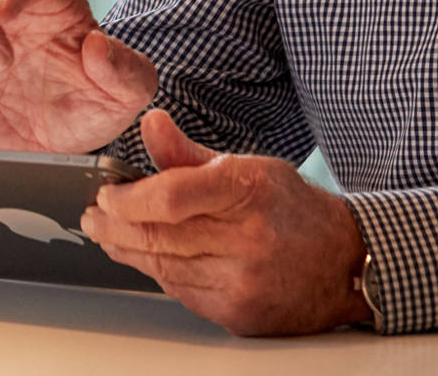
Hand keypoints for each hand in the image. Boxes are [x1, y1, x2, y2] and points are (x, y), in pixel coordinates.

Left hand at [80, 109, 371, 335]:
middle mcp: (248, 239)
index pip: (172, 197)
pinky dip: (158, 273)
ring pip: (164, 267)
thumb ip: (188, 153)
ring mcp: (244, 282)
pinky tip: (146, 257)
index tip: (105, 193)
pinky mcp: (240, 314)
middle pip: (160, 236)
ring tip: (108, 234)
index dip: (128, 198)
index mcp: (248, 190)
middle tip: (94, 215)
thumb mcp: (248, 166)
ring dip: (128, 250)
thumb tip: (149, 123)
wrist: (343, 261)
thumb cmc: (292, 208)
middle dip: (115, 225)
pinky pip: (181, 292)